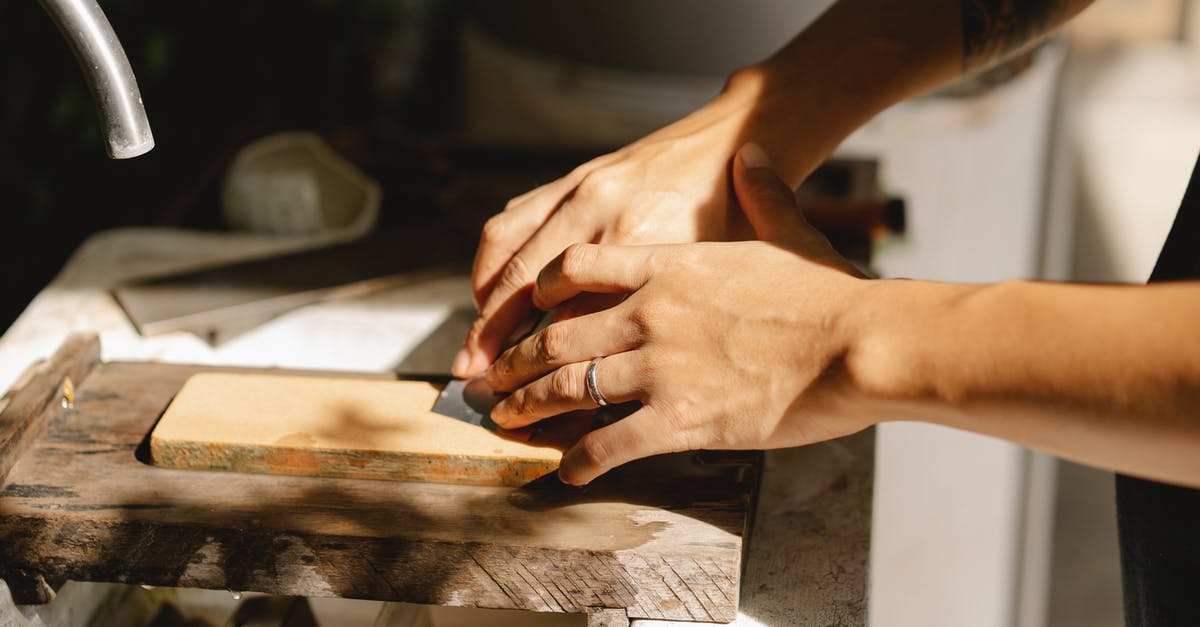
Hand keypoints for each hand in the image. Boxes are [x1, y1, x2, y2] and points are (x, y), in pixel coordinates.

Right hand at [452, 73, 780, 377]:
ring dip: (483, 295)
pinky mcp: (574, 175)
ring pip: (508, 247)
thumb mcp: (708, 276)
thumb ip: (657, 315)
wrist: (737, 138)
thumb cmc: (733, 215)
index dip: (545, 361)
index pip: (573, 315)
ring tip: (477, 336)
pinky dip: (494, 256)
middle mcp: (602, 213)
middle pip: (525, 285)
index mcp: (641, 243)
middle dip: (491, 336)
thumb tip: (615, 374)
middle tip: (474, 375)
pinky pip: (515, 216)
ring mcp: (582, 189)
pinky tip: (492, 286)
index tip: (528, 395)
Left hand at [484, 143, 875, 484]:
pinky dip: (581, 461)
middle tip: (493, 380)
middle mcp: (650, 314)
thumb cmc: (830, 293)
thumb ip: (761, 192)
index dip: (540, 289)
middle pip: (555, 335)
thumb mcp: (789, 229)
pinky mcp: (680, 421)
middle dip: (515, 361)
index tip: (527, 307)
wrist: (860, 343)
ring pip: (568, 387)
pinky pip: (609, 445)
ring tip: (507, 421)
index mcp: (671, 268)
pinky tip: (566, 472)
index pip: (577, 268)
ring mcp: (660, 368)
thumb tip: (754, 153)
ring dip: (529, 407)